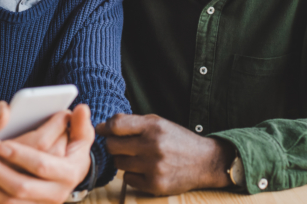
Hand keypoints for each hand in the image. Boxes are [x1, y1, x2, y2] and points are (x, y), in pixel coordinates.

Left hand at [0, 104, 94, 203]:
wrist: (57, 179)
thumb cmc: (63, 149)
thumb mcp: (76, 138)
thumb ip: (78, 124)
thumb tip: (80, 108)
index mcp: (71, 171)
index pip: (42, 164)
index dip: (21, 155)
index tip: (0, 146)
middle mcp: (58, 192)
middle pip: (22, 187)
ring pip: (9, 202)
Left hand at [95, 114, 234, 195]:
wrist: (204, 162)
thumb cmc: (177, 139)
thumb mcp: (159, 123)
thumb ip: (132, 122)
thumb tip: (103, 126)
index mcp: (153, 127)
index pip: (116, 125)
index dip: (105, 128)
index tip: (102, 130)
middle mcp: (153, 146)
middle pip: (112, 146)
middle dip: (113, 145)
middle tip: (122, 145)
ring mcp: (154, 167)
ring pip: (119, 163)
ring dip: (124, 160)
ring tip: (138, 157)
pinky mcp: (155, 185)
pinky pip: (127, 179)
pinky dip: (133, 174)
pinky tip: (145, 169)